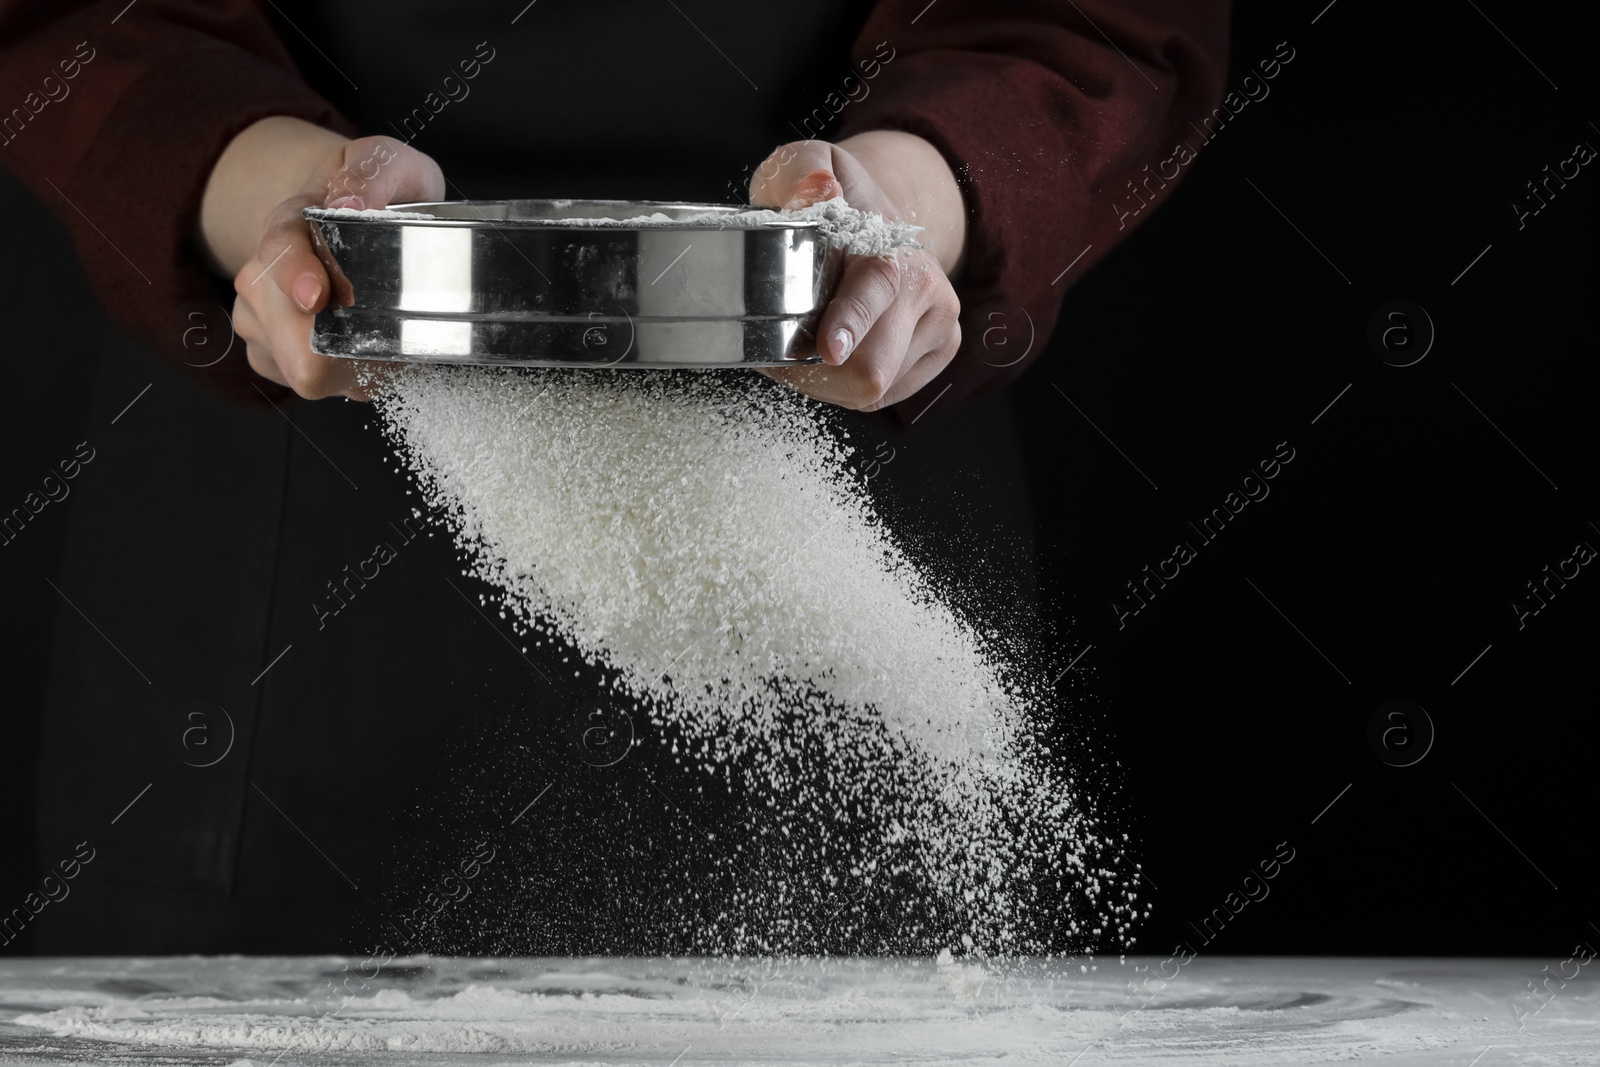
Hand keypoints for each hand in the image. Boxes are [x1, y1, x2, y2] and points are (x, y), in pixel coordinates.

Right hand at [200, 119, 444, 399]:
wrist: (348, 211)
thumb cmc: (372, 194)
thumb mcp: (385, 162)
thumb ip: (372, 172)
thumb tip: (351, 204)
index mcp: (289, 224)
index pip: (278, 253)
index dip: (295, 276)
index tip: (316, 295)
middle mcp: (263, 275)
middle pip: (286, 333)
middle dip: (342, 347)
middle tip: (391, 334)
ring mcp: (260, 317)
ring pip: (299, 367)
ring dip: (350, 362)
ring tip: (377, 332)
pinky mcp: (269, 352)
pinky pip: (309, 381)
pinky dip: (346, 373)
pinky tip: (361, 348)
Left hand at [748, 132, 965, 411]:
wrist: (881, 214)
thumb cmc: (834, 202)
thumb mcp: (805, 166)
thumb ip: (802, 173)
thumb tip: (819, 189)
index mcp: (891, 245)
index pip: (876, 289)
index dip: (851, 323)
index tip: (829, 347)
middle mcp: (926, 286)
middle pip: (874, 365)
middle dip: (817, 372)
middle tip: (781, 349)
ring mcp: (941, 322)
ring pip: (875, 389)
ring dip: (827, 381)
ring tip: (808, 345)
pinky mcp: (943, 349)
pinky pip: (885, 397)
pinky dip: (848, 387)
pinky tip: (837, 354)